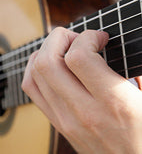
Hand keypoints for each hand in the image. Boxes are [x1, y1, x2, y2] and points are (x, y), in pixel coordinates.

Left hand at [22, 28, 141, 152]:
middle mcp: (83, 111)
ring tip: (64, 49)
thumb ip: (129, 70)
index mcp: (114, 103)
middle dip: (59, 38)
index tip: (99, 38)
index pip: (79, 57)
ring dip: (46, 50)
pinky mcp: (57, 122)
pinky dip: (35, 68)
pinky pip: (31, 87)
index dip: (88, 37)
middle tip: (77, 39)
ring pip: (35, 72)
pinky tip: (50, 64)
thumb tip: (107, 47)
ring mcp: (64, 118)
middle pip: (48, 61)